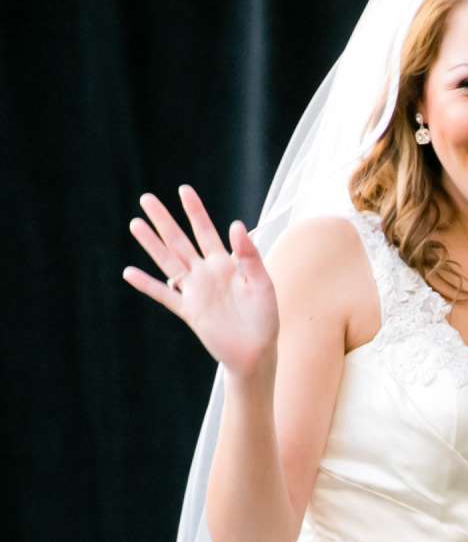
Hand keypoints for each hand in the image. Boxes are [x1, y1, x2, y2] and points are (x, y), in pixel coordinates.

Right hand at [124, 185, 278, 380]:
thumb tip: (236, 225)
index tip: (183, 190)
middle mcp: (206, 274)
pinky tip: (128, 273)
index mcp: (226, 264)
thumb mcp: (262, 284)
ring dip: (152, 244)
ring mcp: (195, 291)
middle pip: (180, 241)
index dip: (195, 211)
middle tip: (146, 199)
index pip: (206, 231)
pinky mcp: (189, 311)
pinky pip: (165, 295)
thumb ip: (250, 256)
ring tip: (136, 224)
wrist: (257, 352)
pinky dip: (147, 285)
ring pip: (168, 262)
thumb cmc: (264, 318)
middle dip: (164, 220)